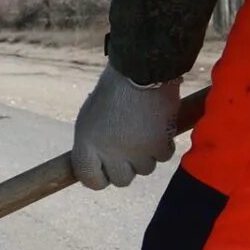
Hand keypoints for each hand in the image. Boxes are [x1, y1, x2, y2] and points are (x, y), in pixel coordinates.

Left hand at [70, 66, 181, 190]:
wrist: (141, 69)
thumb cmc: (114, 89)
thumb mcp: (91, 116)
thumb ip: (93, 143)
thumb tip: (100, 165)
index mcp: (86, 143)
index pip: (89, 179)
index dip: (99, 178)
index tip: (106, 172)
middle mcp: (108, 153)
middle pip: (120, 180)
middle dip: (126, 167)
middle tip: (130, 148)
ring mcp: (135, 152)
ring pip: (144, 169)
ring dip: (146, 154)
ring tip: (143, 128)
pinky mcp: (158, 146)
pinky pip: (163, 156)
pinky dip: (163, 143)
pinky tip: (158, 124)